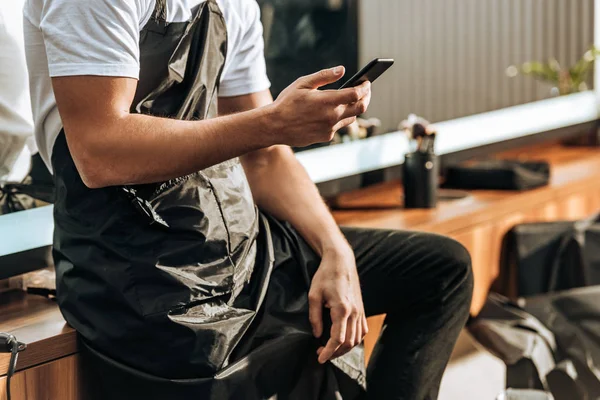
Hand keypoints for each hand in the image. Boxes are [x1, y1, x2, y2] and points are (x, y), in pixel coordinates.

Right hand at [267, 66, 371, 147]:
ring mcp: (330, 129)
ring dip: (354, 108)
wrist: (274, 126)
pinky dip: (340, 117)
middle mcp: (331, 117)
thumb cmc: (287, 102)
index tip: (367, 82)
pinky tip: (335, 111)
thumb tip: (342, 69)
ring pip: (352, 118)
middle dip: (366, 97)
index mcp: (326, 101)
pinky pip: (339, 126)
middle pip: (360, 108)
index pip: (355, 94)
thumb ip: (324, 76)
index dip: (365, 87)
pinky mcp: (326, 136)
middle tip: (365, 90)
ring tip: (352, 99)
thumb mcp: (303, 83)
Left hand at [308, 245, 367, 363]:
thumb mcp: (314, 295)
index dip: (328, 352)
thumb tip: (316, 334)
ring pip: (357, 339)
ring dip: (345, 348)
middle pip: (348, 343)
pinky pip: (362, 331)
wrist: (341, 261)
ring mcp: (360, 311)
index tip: (320, 358)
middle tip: (321, 353)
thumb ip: (314, 317)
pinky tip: (345, 340)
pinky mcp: (362, 309)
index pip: (337, 339)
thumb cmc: (325, 275)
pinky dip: (354, 340)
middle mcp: (354, 312)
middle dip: (335, 353)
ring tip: (331, 349)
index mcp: (342, 309)